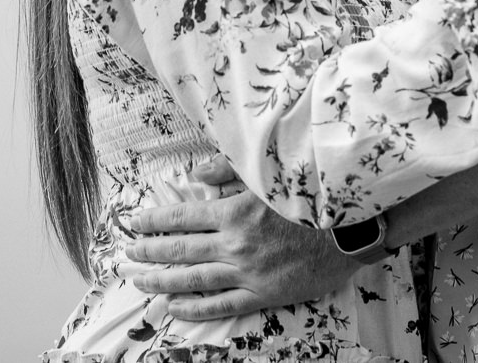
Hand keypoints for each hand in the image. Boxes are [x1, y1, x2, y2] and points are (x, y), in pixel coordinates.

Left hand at [120, 157, 360, 319]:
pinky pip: (220, 305)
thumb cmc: (312, 197)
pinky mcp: (263, 294)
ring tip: (138, 280)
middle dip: (148, 252)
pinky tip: (173, 307)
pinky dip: (193, 308)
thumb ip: (231, 168)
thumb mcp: (270, 173)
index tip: (133, 223)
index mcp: (235, 211)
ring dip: (161, 280)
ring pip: (193, 280)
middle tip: (126, 254)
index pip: (182, 216)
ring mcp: (248, 273)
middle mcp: (236, 244)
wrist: (350, 229)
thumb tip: (198, 172)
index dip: (154, 221)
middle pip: (180, 250)